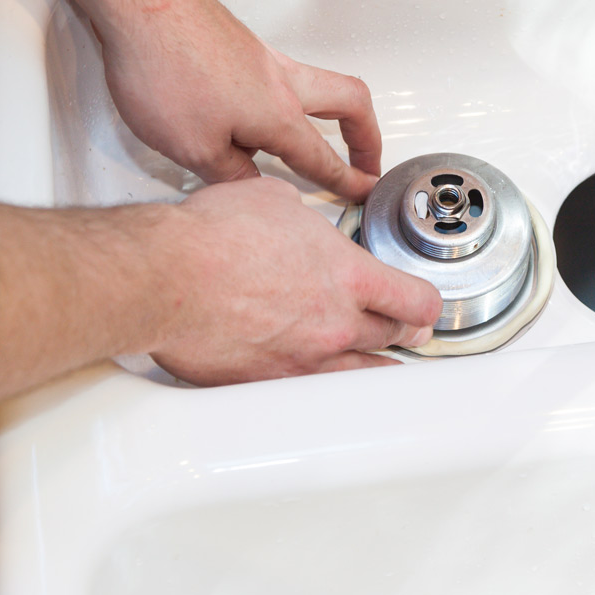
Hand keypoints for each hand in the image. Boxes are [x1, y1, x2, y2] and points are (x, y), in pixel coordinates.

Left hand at [99, 0, 381, 201]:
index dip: (346, 181)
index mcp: (278, 116)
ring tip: (328, 135)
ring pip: (320, 83)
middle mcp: (281, 81)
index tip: (364, 192)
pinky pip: (283, 75)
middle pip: (351, 103)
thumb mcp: (193, 148)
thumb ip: (230, 174)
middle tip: (368, 159)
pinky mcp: (240, 45)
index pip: (322, 158)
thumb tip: (251, 187)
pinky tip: (261, 114)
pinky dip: (293, 98)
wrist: (139, 1)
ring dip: (334, 113)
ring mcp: (263, 58)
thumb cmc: (164, 69)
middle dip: (367, 136)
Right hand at [151, 177, 441, 383]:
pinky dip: (322, 385)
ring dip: (372, 363)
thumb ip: (304, 220)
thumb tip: (299, 222)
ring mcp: (305, 360)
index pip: (417, 300)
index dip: (426, 304)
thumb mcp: (275, 202)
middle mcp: (336, 323)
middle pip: (394, 337)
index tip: (424, 305)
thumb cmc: (211, 236)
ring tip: (378, 361)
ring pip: (361, 372)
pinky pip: (313, 393)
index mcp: (348, 275)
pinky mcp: (269, 384)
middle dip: (403, 331)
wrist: (167, 277)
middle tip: (405, 329)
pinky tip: (322, 380)